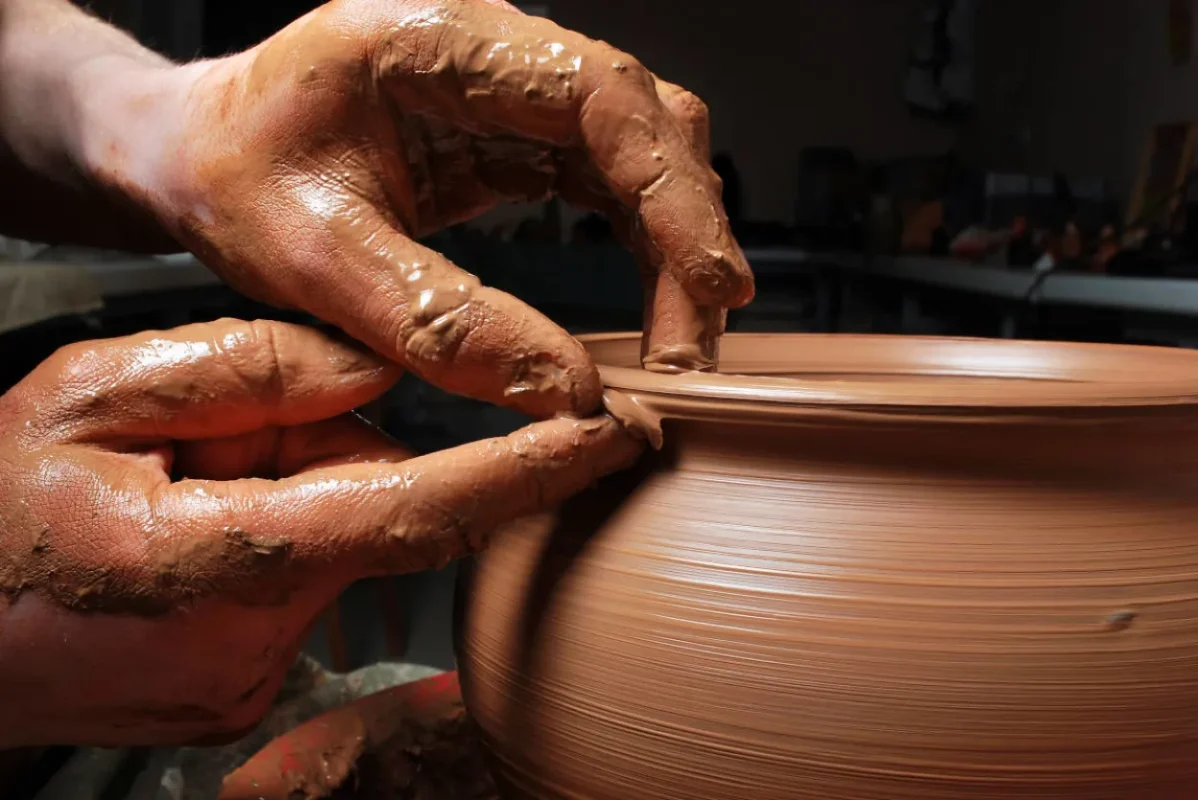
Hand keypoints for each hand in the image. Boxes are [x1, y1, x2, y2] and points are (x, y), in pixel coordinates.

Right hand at [0, 319, 639, 746]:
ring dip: (294, 498)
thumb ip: (246, 372)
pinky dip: (279, 542)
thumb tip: (375, 372)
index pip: (416, 510)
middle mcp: (255, 638)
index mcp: (218, 557)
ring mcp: (252, 680)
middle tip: (223, 438)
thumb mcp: (92, 396)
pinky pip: (306, 587)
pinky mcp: (245, 693)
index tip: (611, 439)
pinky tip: (193, 535)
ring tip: (180, 491)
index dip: (522, 474)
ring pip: (339, 547)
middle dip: (329, 454)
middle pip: (369, 510)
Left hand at [87, 0, 752, 417]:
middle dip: (688, 233)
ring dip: (676, 246)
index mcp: (440, 43)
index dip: (672, 188)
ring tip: (679, 344)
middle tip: (691, 347)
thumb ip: (437, 320)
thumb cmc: (230, 178)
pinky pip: (609, 184)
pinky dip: (643, 247)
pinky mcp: (515, 140)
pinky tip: (649, 306)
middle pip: (644, 122)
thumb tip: (564, 390)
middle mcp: (493, 54)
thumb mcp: (311, 257)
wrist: (193, 156)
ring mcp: (511, 94)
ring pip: (642, 154)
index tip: (711, 282)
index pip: (600, 95)